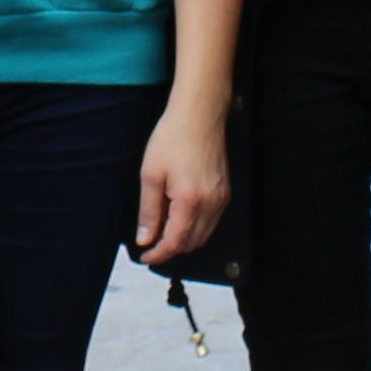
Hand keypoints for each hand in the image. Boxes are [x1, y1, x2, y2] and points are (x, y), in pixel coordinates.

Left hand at [133, 92, 230, 261]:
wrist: (199, 114)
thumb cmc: (173, 138)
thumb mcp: (151, 175)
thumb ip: (148, 211)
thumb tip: (146, 239)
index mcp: (190, 201)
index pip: (175, 242)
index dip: (159, 254)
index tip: (145, 256)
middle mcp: (211, 204)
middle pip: (191, 243)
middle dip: (170, 249)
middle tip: (150, 244)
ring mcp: (222, 199)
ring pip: (203, 235)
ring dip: (183, 240)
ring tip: (162, 231)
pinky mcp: (225, 192)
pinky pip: (211, 222)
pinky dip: (195, 228)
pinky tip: (179, 218)